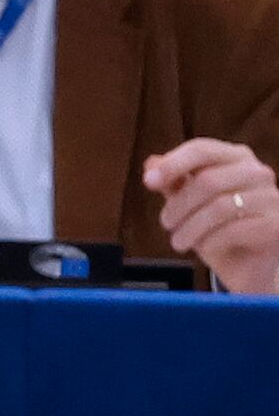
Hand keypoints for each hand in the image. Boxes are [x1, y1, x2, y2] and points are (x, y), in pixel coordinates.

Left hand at [145, 137, 278, 292]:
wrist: (248, 266)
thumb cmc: (216, 228)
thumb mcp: (188, 202)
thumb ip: (173, 181)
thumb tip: (152, 165)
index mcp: (236, 157)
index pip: (202, 149)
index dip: (173, 164)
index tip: (149, 182)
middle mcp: (258, 173)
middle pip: (208, 180)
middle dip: (179, 204)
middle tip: (166, 223)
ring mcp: (272, 199)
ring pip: (220, 207)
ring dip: (191, 227)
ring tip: (177, 241)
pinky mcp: (275, 227)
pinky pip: (235, 230)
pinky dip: (211, 240)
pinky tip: (204, 248)